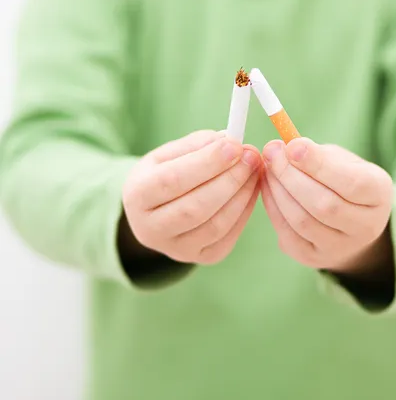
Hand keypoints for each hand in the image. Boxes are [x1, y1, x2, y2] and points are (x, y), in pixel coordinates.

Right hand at [123, 130, 260, 264]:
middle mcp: (150, 229)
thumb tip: (229, 142)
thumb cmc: (164, 176)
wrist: (157, 213)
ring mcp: (176, 249)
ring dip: (242, 194)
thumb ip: (197, 145)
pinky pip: (228, 236)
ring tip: (255, 169)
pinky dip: (245, 210)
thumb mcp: (168, 155)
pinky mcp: (201, 257)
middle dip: (230, 179)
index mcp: (136, 196)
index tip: (234, 145)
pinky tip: (252, 189)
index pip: (172, 180)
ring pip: (215, 225)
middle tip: (251, 156)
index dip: (206, 163)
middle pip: (195, 207)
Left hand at [260, 138, 392, 274]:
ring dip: (278, 190)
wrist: (348, 223)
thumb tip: (284, 148)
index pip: (352, 183)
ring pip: (302, 221)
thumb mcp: (343, 161)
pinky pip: (287, 233)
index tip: (292, 145)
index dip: (319, 165)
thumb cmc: (343, 181)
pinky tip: (267, 186)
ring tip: (267, 167)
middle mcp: (366, 227)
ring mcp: (339, 247)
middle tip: (272, 152)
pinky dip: (272, 207)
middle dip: (291, 175)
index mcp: (379, 195)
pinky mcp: (312, 257)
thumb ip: (319, 155)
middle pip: (325, 205)